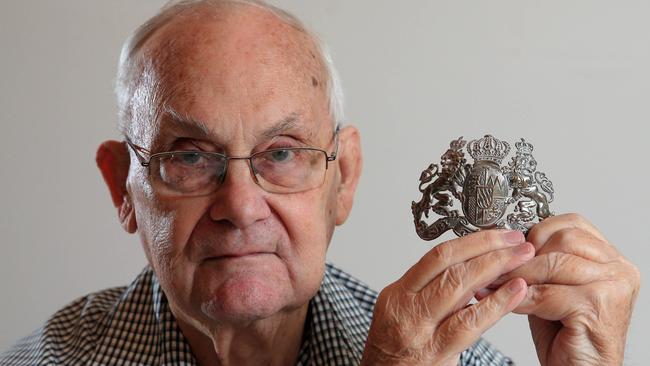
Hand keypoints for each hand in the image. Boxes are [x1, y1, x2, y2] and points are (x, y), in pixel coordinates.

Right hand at [362, 230, 534, 365]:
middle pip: (448, 264)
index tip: (498, 234)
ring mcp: (417, 329)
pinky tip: (516, 292)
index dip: (472, 241)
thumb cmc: (394, 356)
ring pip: (457, 286)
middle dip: (487, 247)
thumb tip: (472, 274)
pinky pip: (469, 323)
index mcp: (397, 294)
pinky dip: (496, 304)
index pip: (436, 257)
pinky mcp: (434, 352)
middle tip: (516, 239)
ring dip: (494, 266)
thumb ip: (432, 296)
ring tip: (522, 257)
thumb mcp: (404, 317)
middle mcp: (404, 306)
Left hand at [481, 214, 640, 364]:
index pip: (573, 224)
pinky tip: (511, 304)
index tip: (513, 246)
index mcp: (611, 259)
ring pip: (554, 264)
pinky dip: (523, 298)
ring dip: (519, 276)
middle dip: (525, 255)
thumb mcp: (553, 287)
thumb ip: (542, 262)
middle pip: (563, 240)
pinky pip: (549, 293)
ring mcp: (614, 286)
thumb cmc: (568, 334)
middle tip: (498, 268)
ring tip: (497, 285)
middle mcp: (619, 269)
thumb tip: (508, 242)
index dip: (538, 232)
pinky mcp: (598, 306)